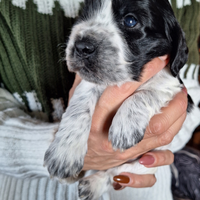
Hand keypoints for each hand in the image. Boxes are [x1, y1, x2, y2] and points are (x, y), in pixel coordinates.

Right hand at [68, 55, 187, 187]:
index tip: (159, 61)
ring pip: (162, 134)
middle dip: (172, 100)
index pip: (121, 93)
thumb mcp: (77, 104)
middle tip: (177, 84)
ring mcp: (127, 150)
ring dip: (177, 114)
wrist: (80, 158)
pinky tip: (175, 119)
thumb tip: (99, 64)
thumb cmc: (78, 129)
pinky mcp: (135, 157)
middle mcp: (113, 137)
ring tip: (180, 97)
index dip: (144, 74)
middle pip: (152, 120)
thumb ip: (86, 84)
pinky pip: (163, 150)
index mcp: (95, 120)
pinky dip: (174, 130)